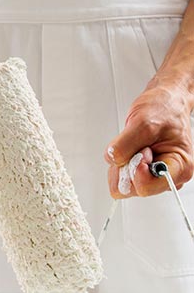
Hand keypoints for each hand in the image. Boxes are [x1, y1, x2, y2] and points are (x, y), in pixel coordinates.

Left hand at [105, 82, 193, 197]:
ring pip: (123, 184)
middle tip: (138, 146)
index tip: (140, 151)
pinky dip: (120, 163)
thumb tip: (113, 159)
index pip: (145, 188)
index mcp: (179, 168)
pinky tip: (131, 149)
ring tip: (136, 146)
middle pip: (131, 189)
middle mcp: (167, 176)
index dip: (134, 171)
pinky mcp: (141, 173)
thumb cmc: (164, 110)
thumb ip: (125, 144)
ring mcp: (153, 176)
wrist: (165, 103)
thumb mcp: (143, 122)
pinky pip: (120, 177)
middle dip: (126, 167)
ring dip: (122, 164)